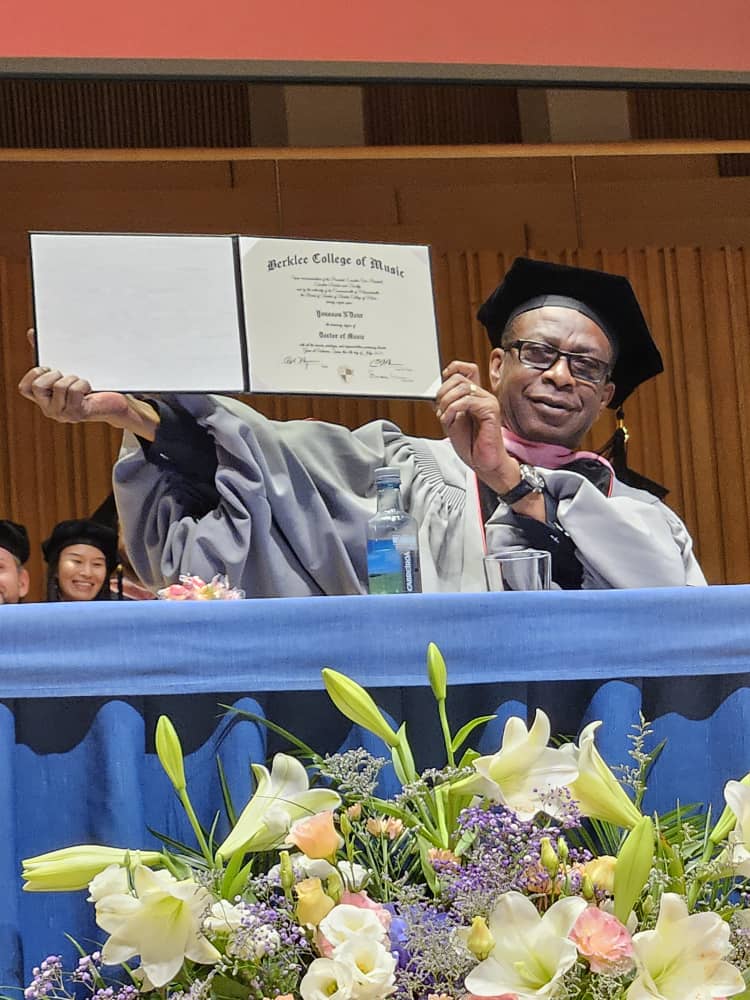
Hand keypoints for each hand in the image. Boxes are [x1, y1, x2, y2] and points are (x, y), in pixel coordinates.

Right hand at [18, 331, 158, 439]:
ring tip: (81, 382)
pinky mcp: (78, 414)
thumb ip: (49, 354)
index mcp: (44, 399)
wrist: (114, 403)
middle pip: (38, 386)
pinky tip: (89, 388)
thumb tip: (33, 332)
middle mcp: (50, 409)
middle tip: (68, 375)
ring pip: (59, 386)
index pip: (24, 388)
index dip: (34, 373)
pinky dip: (83, 384)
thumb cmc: (90, 385)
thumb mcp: (67, 369)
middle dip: (54, 374)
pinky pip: (75, 390)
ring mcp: (63, 414)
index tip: (49, 367)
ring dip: (73, 378)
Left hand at [435, 360, 518, 488]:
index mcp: (474, 396)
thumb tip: (433, 394)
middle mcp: (482, 396)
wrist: (484, 463)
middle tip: (439, 408)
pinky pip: (468, 400)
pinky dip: (453, 409)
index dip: (453, 369)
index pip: (467, 369)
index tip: (441, 382)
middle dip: (443, 392)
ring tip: (444, 417)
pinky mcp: (491, 410)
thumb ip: (446, 405)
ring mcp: (488, 401)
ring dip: (446, 402)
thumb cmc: (471, 444)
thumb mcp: (451, 421)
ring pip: (462, 387)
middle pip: (459, 378)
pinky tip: (449, 420)